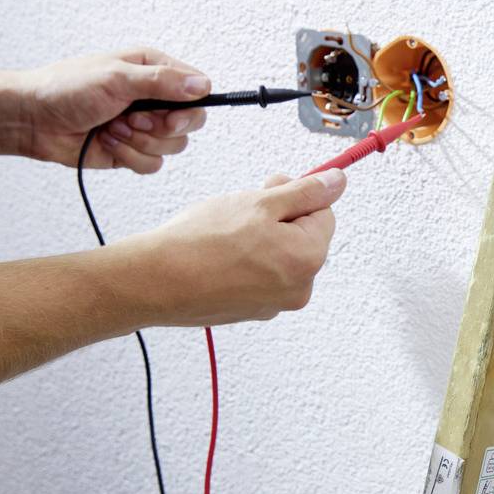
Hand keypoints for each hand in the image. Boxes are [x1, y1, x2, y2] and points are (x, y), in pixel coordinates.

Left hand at [20, 46, 210, 172]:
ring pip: (172, 147)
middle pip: (190, 123)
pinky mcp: (132, 150)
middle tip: (133, 120)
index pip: (197, 90)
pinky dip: (129, 157)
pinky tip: (107, 142)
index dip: (189, 108)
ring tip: (112, 128)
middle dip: (160, 128)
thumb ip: (162, 83)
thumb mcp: (116, 78)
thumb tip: (202, 85)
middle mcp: (153, 98)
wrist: (32, 120)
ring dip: (139, 142)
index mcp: (153, 70)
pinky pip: (152, 164)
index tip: (168, 117)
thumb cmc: (65, 89)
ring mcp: (144, 126)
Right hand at [120, 169, 345, 326]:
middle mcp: (299, 288)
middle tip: (243, 209)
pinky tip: (219, 254)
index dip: (296, 195)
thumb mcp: (261, 202)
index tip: (269, 188)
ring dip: (261, 237)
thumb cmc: (203, 240)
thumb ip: (306, 192)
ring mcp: (274, 303)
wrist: (155, 281)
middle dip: (279, 217)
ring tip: (226, 233)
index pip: (324, 214)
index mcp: (308, 259)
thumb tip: (338, 182)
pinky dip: (246, 260)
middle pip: (304, 236)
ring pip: (280, 254)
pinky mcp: (251, 310)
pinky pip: (260, 274)